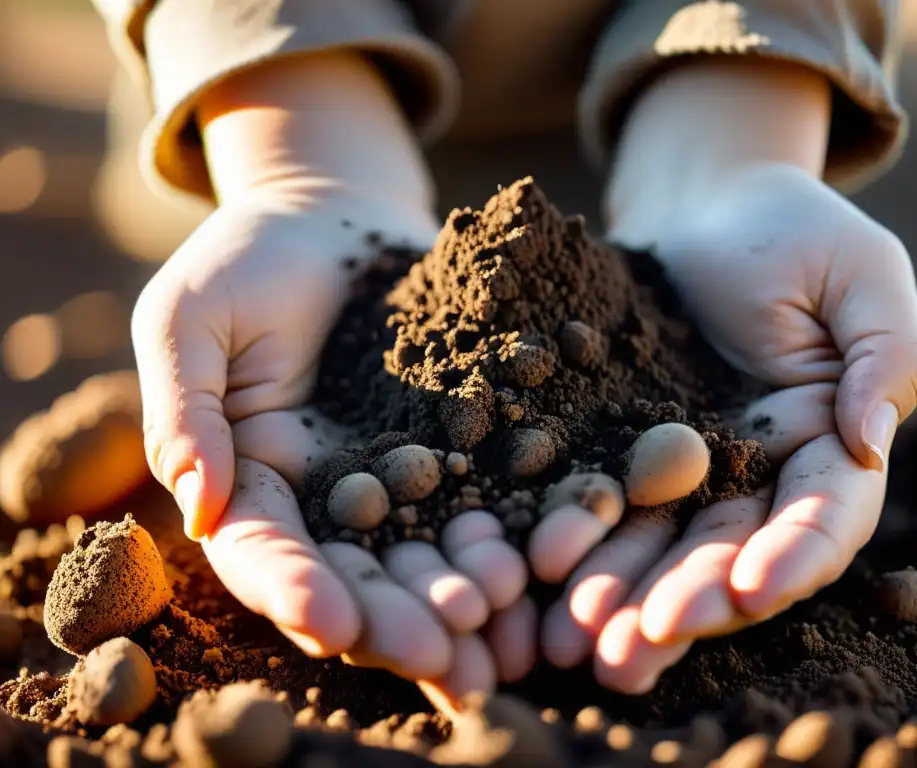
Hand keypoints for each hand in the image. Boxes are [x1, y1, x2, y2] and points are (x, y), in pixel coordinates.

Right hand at [131, 53, 534, 708]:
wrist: (334, 218)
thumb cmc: (246, 261)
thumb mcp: (190, 322)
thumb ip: (184, 410)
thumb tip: (199, 508)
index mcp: (256, 480)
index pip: (265, 552)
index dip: (293, 589)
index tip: (331, 621)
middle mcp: (330, 497)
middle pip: (356, 573)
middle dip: (393, 617)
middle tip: (440, 651)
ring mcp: (399, 476)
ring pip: (428, 548)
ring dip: (460, 590)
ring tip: (501, 618)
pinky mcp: (461, 445)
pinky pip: (488, 492)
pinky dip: (513, 528)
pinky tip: (546, 556)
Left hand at [528, 60, 916, 692]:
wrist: (702, 207)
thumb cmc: (792, 229)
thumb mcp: (861, 274)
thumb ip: (884, 356)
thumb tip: (865, 442)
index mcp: (827, 442)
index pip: (821, 517)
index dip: (790, 559)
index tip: (746, 591)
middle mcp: (758, 472)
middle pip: (728, 552)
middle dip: (684, 602)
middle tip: (633, 647)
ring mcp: (688, 468)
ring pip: (657, 544)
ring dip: (619, 595)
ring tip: (572, 639)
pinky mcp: (624, 449)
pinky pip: (600, 501)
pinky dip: (576, 540)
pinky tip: (539, 573)